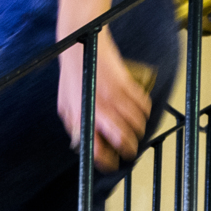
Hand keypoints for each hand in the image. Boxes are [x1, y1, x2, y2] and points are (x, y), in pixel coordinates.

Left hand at [56, 27, 150, 171]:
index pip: (97, 149)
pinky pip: (143, 104)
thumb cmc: (72, 76)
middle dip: (130, 148)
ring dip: (139, 130)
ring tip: (137, 131)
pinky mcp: (125, 83)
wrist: (80, 46)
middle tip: (130, 151)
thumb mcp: (65, 106)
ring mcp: (114, 97)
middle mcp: (99, 110)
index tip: (112, 164)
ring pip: (137, 123)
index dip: (106, 161)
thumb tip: (82, 144)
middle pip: (123, 139)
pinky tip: (141, 112)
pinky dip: (145, 111)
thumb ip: (75, 126)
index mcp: (83, 118)